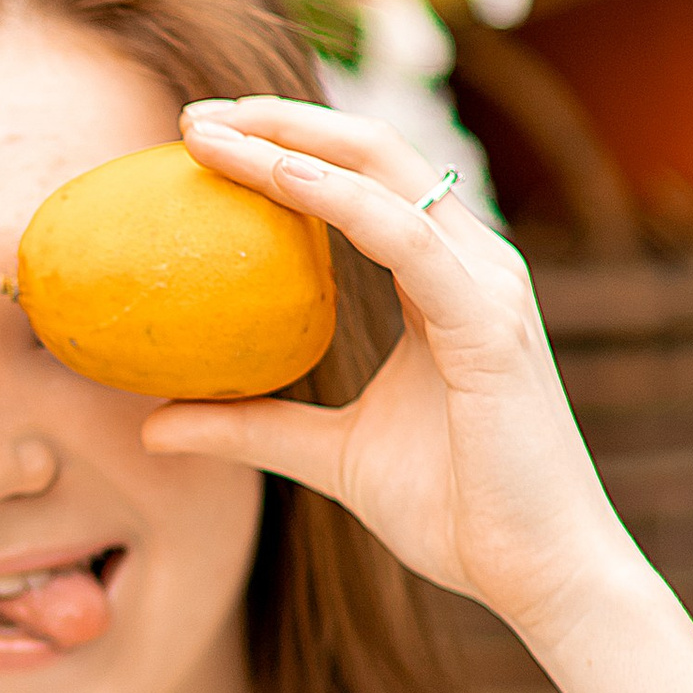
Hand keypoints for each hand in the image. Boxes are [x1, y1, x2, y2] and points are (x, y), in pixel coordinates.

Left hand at [147, 99, 632, 650]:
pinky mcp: (491, 322)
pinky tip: (277, 177)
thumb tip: (153, 424)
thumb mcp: (329, 458)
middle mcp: (473, 264)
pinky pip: (408, 238)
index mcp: (445, 281)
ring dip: (292, 143)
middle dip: (279, 121)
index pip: (364, 182)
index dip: (285, 148)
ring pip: (386, 174)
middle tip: (190, 119)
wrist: (539, 574)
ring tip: (209, 133)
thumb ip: (253, 428)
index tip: (198, 138)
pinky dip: (340, 200)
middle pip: (375, 152)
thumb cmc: (457, 513)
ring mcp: (488, 286)